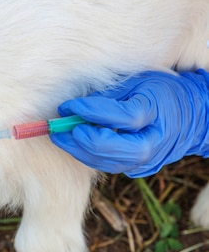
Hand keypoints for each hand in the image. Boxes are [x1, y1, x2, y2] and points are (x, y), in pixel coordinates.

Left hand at [50, 69, 208, 176]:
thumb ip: (107, 96)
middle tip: (58, 130)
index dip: (90, 112)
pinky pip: (111, 166)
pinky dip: (91, 156)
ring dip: (80, 151)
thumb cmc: (159, 92)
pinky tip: (76, 145)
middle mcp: (155, 140)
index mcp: (157, 111)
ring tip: (60, 138)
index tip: (67, 106)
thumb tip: (74, 108)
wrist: (192, 116)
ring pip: (110, 163)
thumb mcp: (137, 82)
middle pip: (115, 148)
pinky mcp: (141, 169)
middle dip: (82, 140)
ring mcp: (150, 159)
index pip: (121, 116)